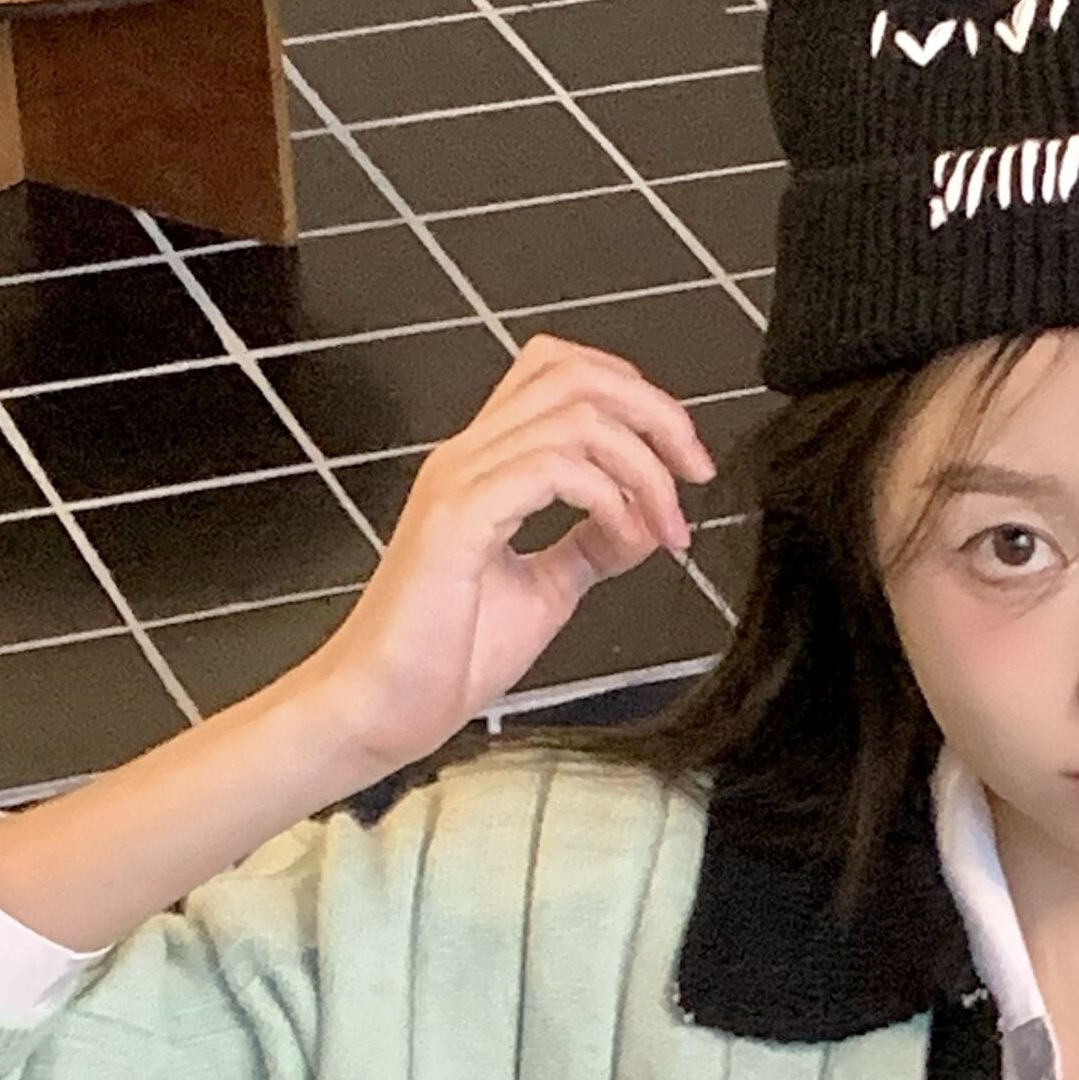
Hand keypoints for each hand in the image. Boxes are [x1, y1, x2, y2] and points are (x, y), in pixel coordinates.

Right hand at [299, 336, 717, 776]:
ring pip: (574, 415)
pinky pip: (552, 469)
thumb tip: (645, 521)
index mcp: (485, 464)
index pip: (559, 372)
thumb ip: (590, 548)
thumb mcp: (545, 591)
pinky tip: (626, 540)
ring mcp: (460, 482)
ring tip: (665, 526)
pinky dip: (609, 499)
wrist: (383, 707)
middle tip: (695, 472)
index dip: (634, 395)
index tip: (681, 461)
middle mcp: (469, 457)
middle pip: (574, 373)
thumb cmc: (447, 656)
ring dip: (643, 467)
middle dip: (656, 413)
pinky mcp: (459, 521)